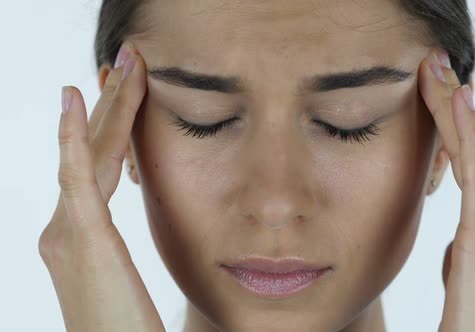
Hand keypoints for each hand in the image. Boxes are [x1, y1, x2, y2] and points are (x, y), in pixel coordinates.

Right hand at [38, 43, 164, 331]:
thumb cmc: (122, 330)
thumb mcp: (115, 281)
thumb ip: (111, 254)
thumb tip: (116, 243)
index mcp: (77, 237)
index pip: (98, 168)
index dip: (110, 129)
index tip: (125, 93)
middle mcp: (63, 228)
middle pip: (91, 153)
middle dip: (109, 106)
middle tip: (125, 63)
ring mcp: (66, 231)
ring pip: (90, 154)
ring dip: (106, 107)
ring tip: (117, 66)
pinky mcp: (82, 237)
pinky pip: (77, 176)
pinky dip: (71, 135)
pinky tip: (73, 98)